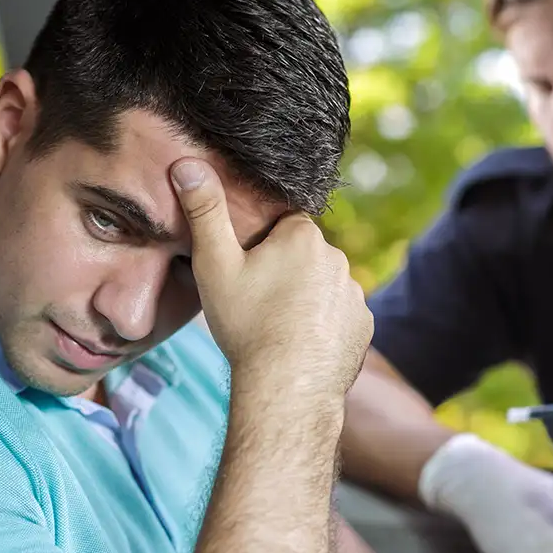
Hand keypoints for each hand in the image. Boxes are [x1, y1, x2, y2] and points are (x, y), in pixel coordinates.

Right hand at [170, 158, 372, 404]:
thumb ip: (204, 212)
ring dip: (305, 299)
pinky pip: (339, 317)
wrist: (286, 388)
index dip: (261, 246)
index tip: (247, 270)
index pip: (282, 226)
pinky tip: (301, 344)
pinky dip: (323, 326)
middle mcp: (338, 258)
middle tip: (257, 301)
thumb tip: (188, 164)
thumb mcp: (215, 265)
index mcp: (304, 236)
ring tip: (278, 327)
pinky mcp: (363, 326)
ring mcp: (355, 294)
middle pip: (304, 256)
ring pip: (322, 286)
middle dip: (285, 271)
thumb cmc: (247, 325)